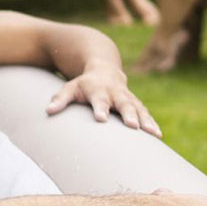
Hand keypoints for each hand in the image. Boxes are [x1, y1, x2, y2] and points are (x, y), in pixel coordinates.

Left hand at [47, 64, 161, 135]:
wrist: (104, 70)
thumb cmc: (84, 84)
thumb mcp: (69, 88)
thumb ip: (60, 99)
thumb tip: (48, 110)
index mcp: (99, 90)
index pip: (99, 100)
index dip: (100, 108)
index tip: (101, 118)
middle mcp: (116, 93)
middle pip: (124, 103)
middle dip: (129, 114)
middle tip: (133, 126)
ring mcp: (128, 97)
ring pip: (139, 108)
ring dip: (146, 120)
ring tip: (153, 133)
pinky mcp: (136, 103)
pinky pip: (145, 113)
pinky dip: (152, 122)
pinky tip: (157, 135)